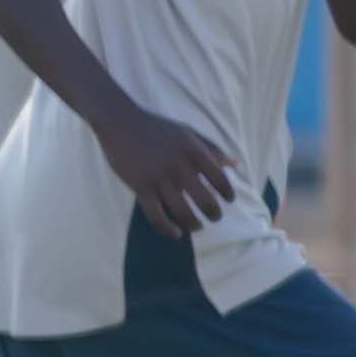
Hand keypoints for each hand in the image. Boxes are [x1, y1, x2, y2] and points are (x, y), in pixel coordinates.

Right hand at [89, 101, 241, 234]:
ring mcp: (159, 179)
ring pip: (183, 213)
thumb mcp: (188, 132)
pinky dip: (168, 229)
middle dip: (214, 214)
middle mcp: (179, 167)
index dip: (228, 194)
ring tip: (197, 226)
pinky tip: (176, 233)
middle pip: (205, 201)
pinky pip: (156, 216)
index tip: (227, 201)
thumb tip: (235, 164)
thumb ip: (212, 149)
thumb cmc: (157, 127)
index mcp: (194, 152)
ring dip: (194, 225)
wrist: (120, 123)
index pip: (220, 180)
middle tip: (214, 217)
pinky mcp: (140, 187)